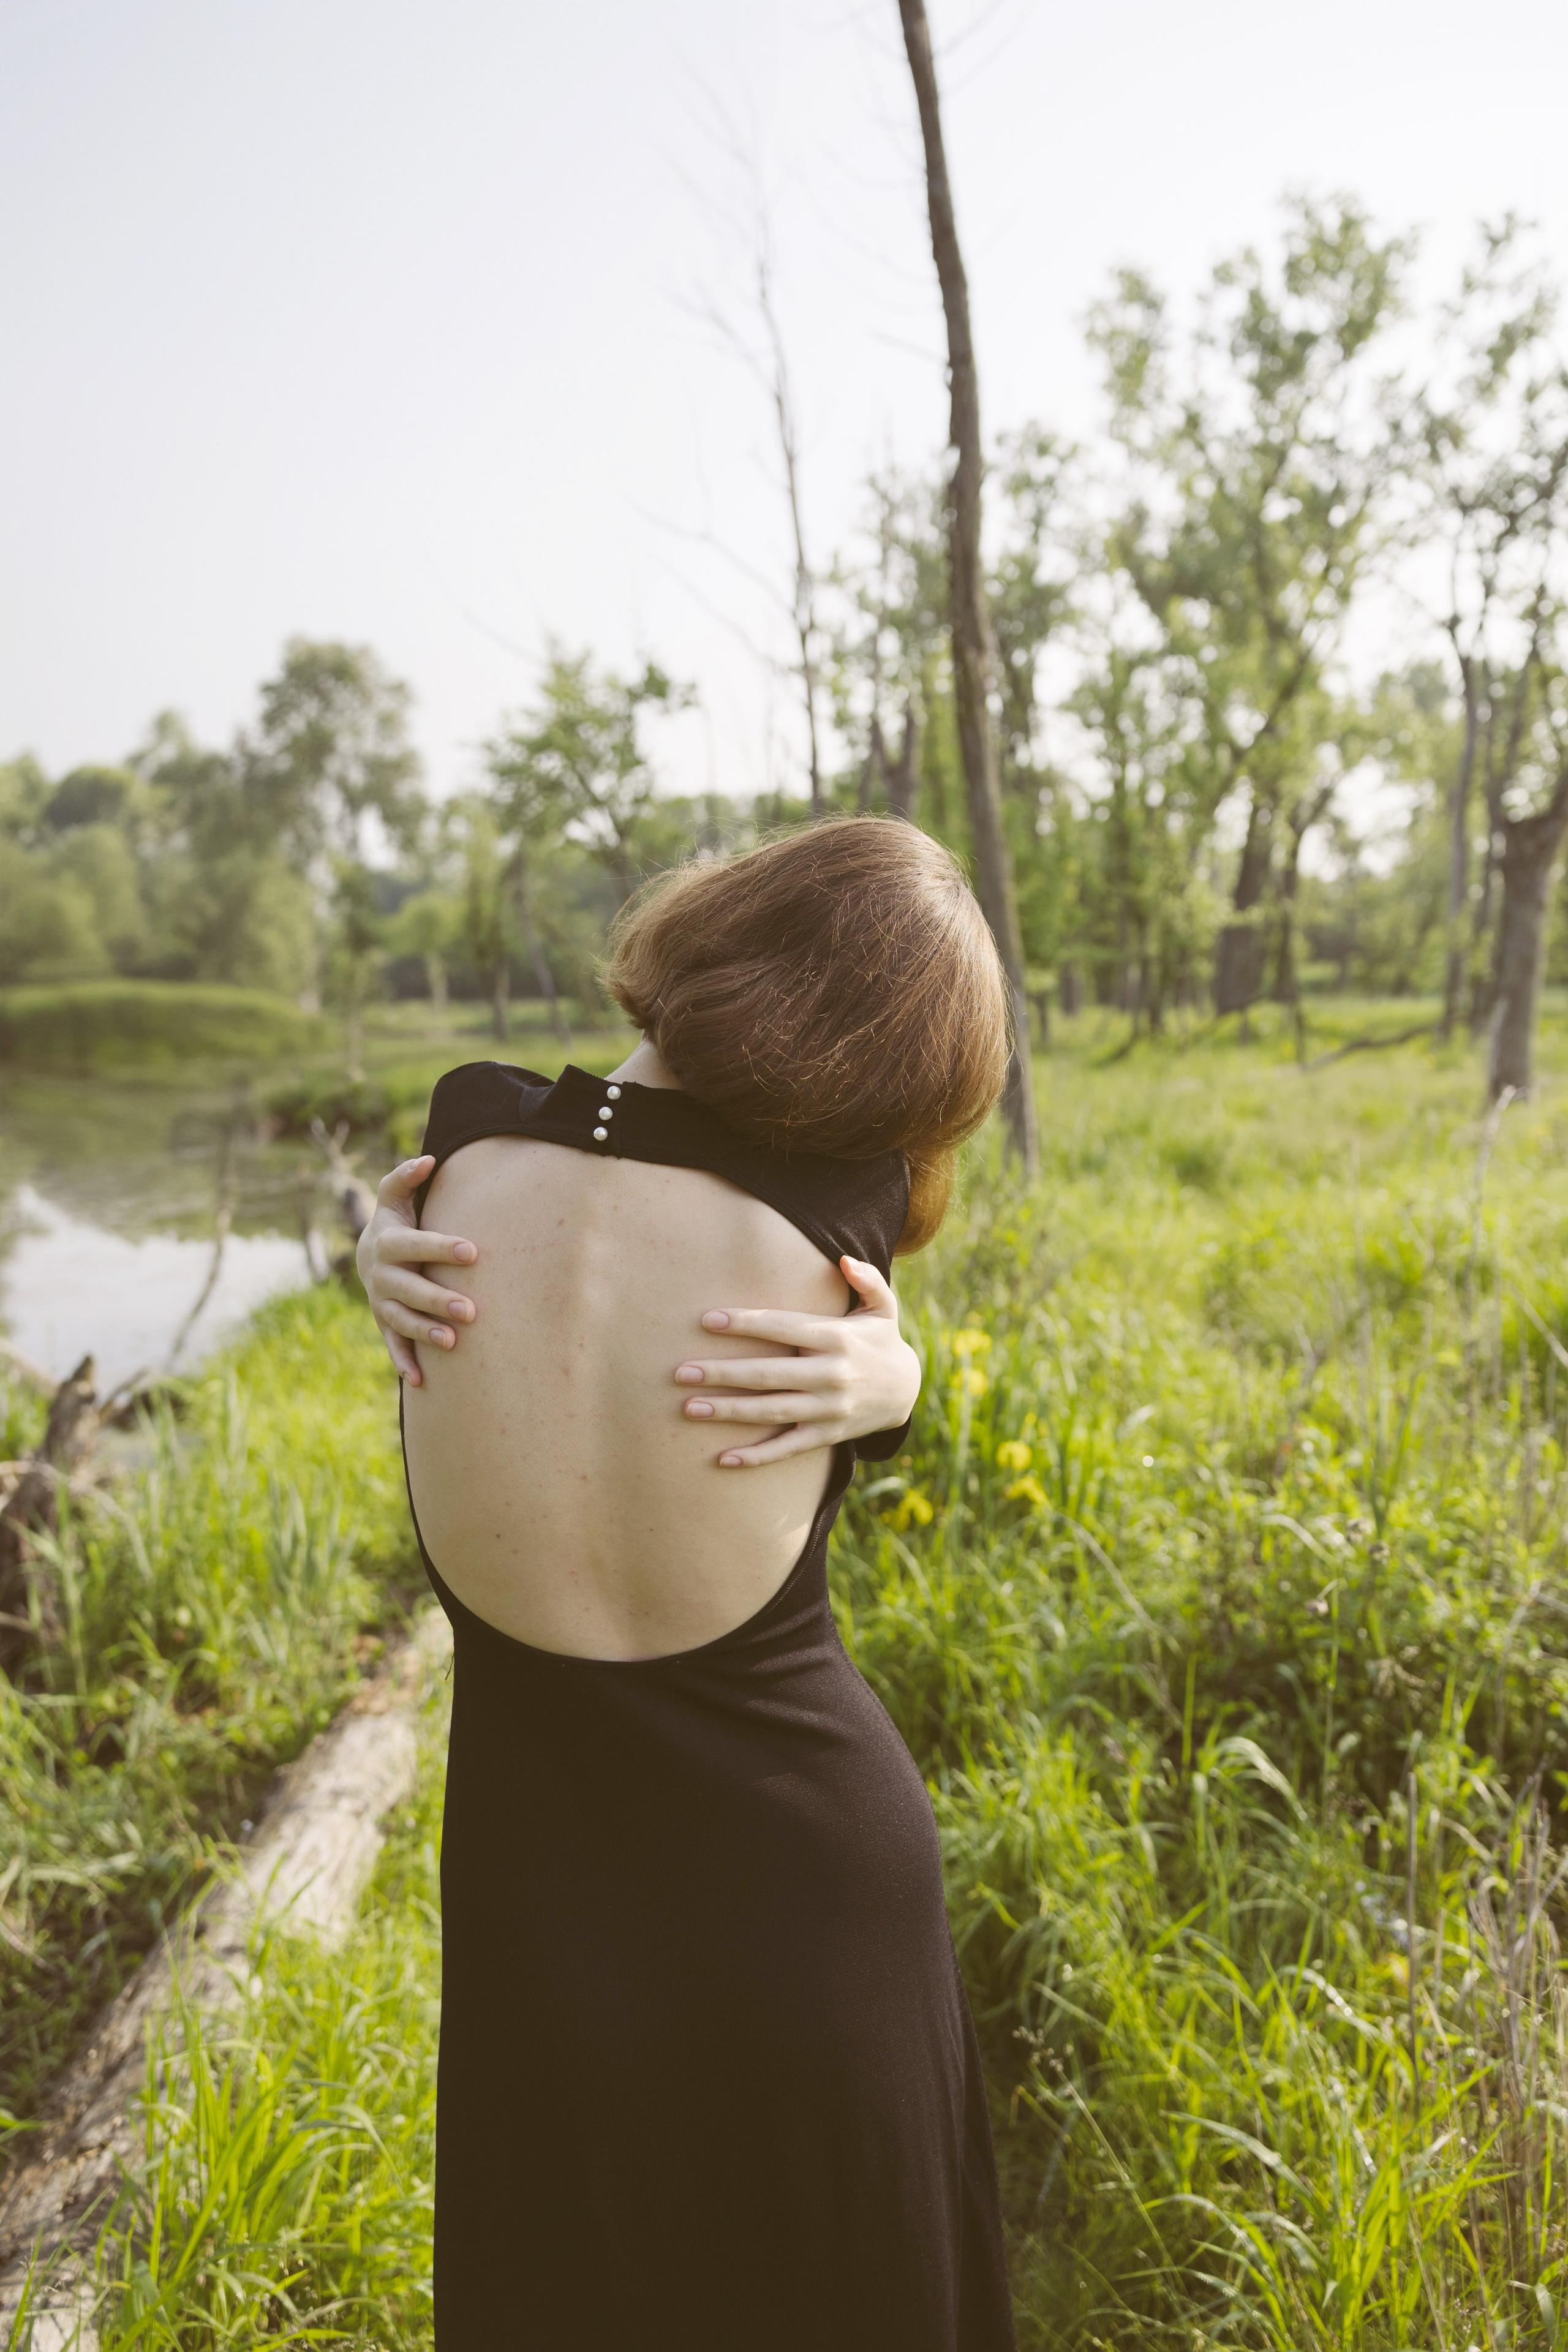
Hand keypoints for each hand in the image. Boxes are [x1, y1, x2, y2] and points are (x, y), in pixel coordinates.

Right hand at [356, 1156, 478, 1385]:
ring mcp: (382, 1302)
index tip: (473, 1252)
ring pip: (401, 1320)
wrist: (369, 1255)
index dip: (441, 1248)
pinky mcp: (385, 1324)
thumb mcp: (395, 1198)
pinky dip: (404, 1363)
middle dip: (437, 1300)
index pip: (414, 1245)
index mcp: (387, 1242)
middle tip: (471, 1310)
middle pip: (408, 1289)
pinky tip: (420, 1382)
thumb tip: (429, 1158)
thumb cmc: (396, 1222)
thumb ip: (406, 1179)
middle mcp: (381, 1275)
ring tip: (453, 1344)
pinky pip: (393, 1345)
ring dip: (425, 1333)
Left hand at [673, 1257, 920, 1468]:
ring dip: (728, 1411)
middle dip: (722, 1373)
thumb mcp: (884, 1307)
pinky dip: (756, 1457)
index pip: (783, 1327)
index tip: (707, 1320)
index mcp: (837, 1338)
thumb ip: (866, 1280)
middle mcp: (832, 1375)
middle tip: (681, 1372)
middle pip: (768, 1374)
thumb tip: (844, 1258)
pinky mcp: (827, 1436)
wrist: (906, 1391)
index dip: (746, 1323)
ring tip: (689, 1408)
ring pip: (771, 1411)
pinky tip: (723, 1459)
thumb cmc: (881, 1341)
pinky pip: (787, 1448)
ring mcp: (828, 1409)